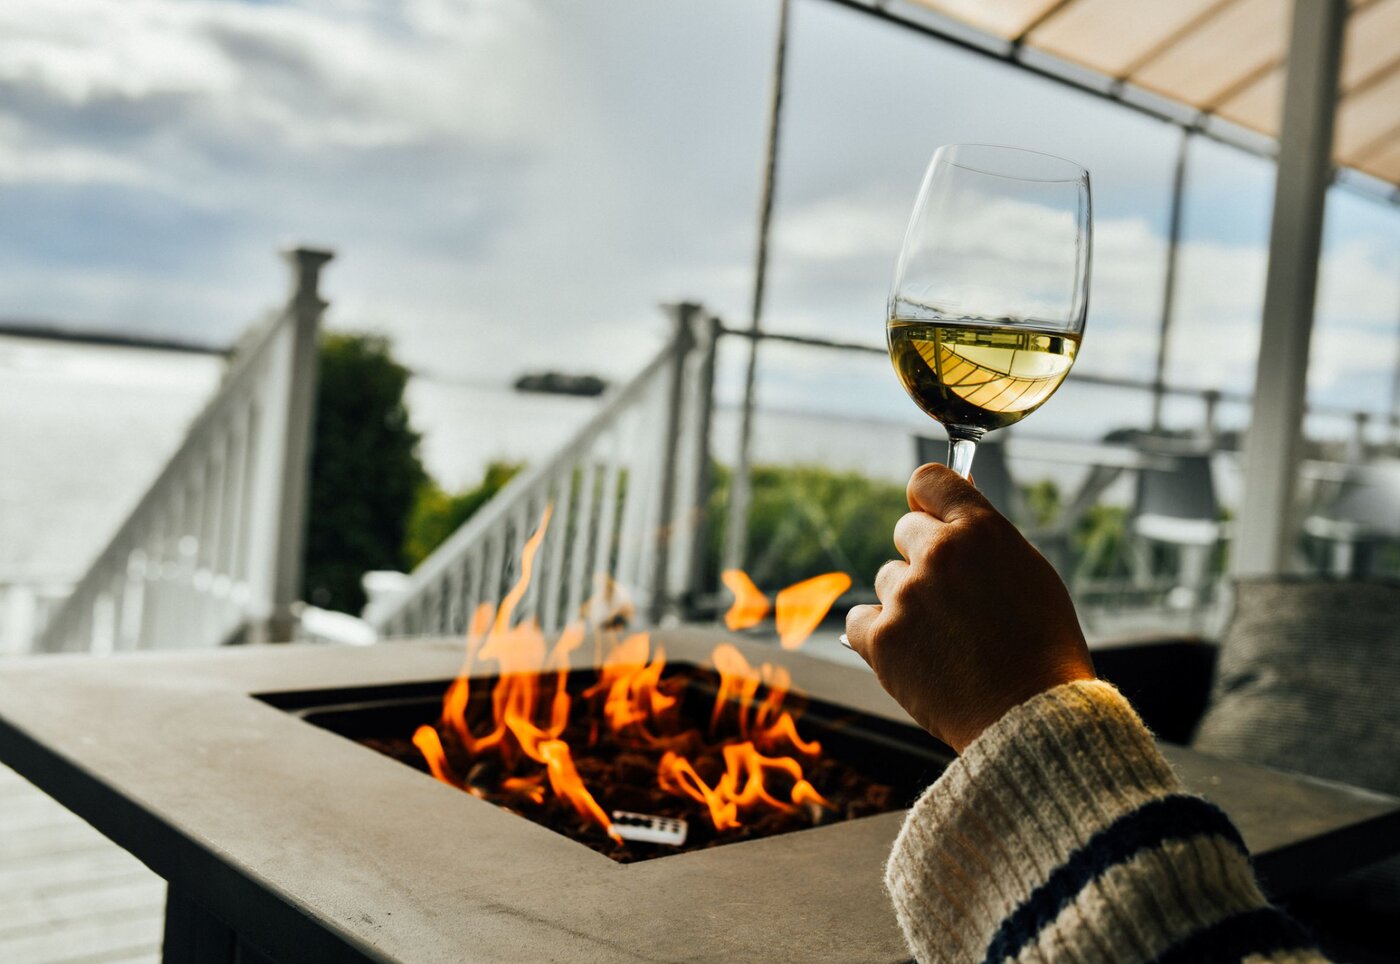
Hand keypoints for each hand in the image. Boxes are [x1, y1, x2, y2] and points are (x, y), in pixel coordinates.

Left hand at [845, 463, 1092, 752]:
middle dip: (923, 556)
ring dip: (906, 600)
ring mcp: (906, 596)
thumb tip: (960, 492)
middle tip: (953, 597)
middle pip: (904, 530)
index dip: (928, 500)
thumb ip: (986, 535)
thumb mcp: (1030, 573)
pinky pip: (859, 619)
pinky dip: (879, 636)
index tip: (932, 516)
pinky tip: (915, 654)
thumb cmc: (1042, 648)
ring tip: (947, 637)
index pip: (927, 480)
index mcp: (980, 530)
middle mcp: (938, 554)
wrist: (1032, 717)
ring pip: (887, 580)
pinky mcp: (881, 638)